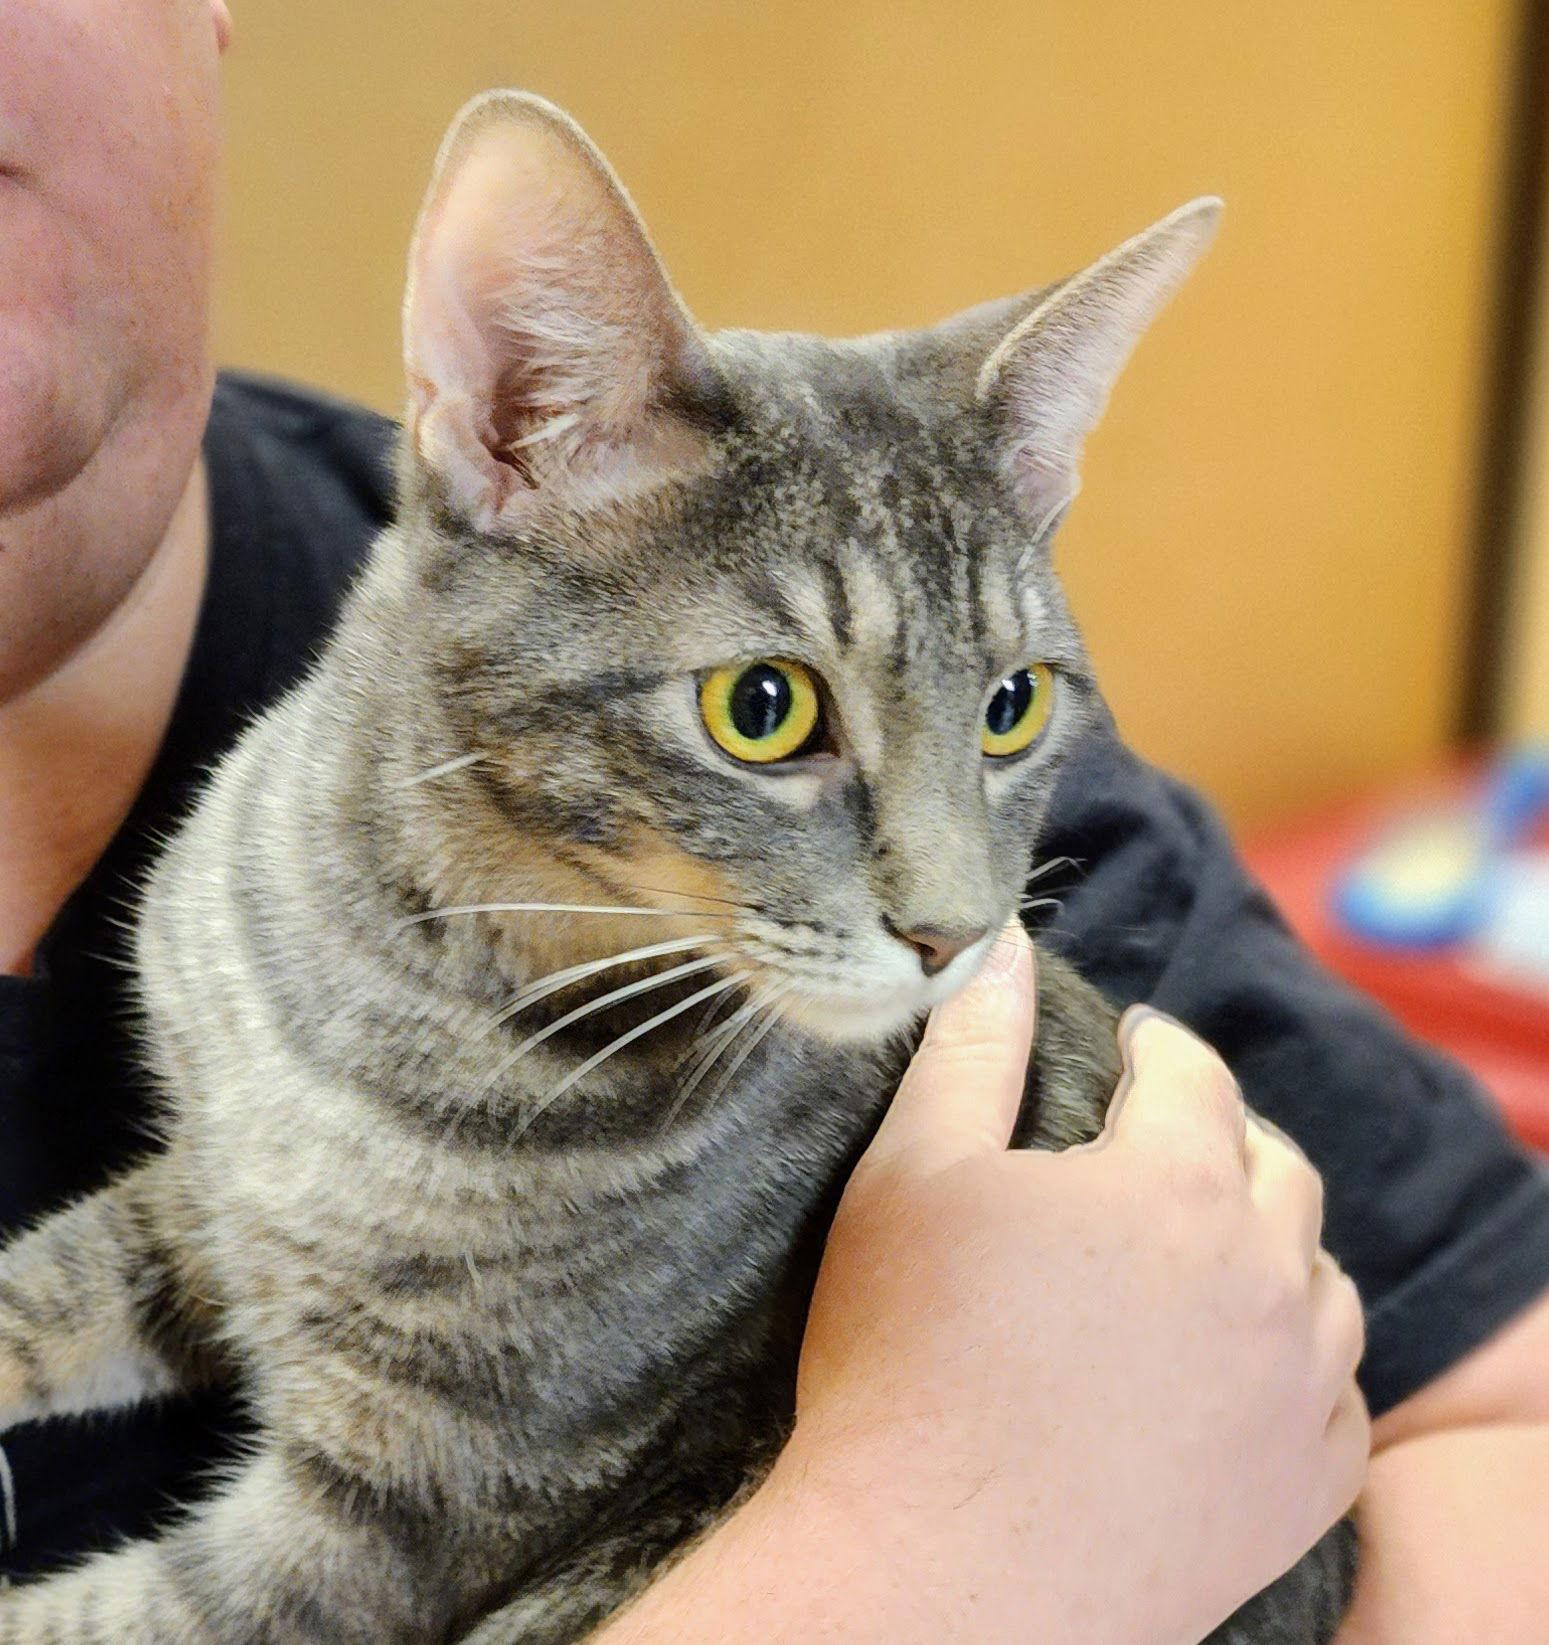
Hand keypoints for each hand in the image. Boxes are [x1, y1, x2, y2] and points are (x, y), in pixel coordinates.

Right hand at [775, 922, 1368, 1644]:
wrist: (935, 1578)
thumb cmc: (909, 1361)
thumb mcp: (915, 1173)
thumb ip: (972, 1048)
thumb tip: (1003, 950)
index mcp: (1175, 1186)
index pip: (1195, 1077)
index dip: (1162, 1047)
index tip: (1137, 1043)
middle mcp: (1265, 1279)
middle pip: (1278, 1167)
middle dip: (1226, 1131)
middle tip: (1172, 1131)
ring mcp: (1294, 1394)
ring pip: (1324, 1280)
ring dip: (1278, 1240)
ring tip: (1220, 1240)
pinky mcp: (1297, 1495)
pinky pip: (1338, 1401)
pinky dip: (1305, 1360)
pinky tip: (1256, 1360)